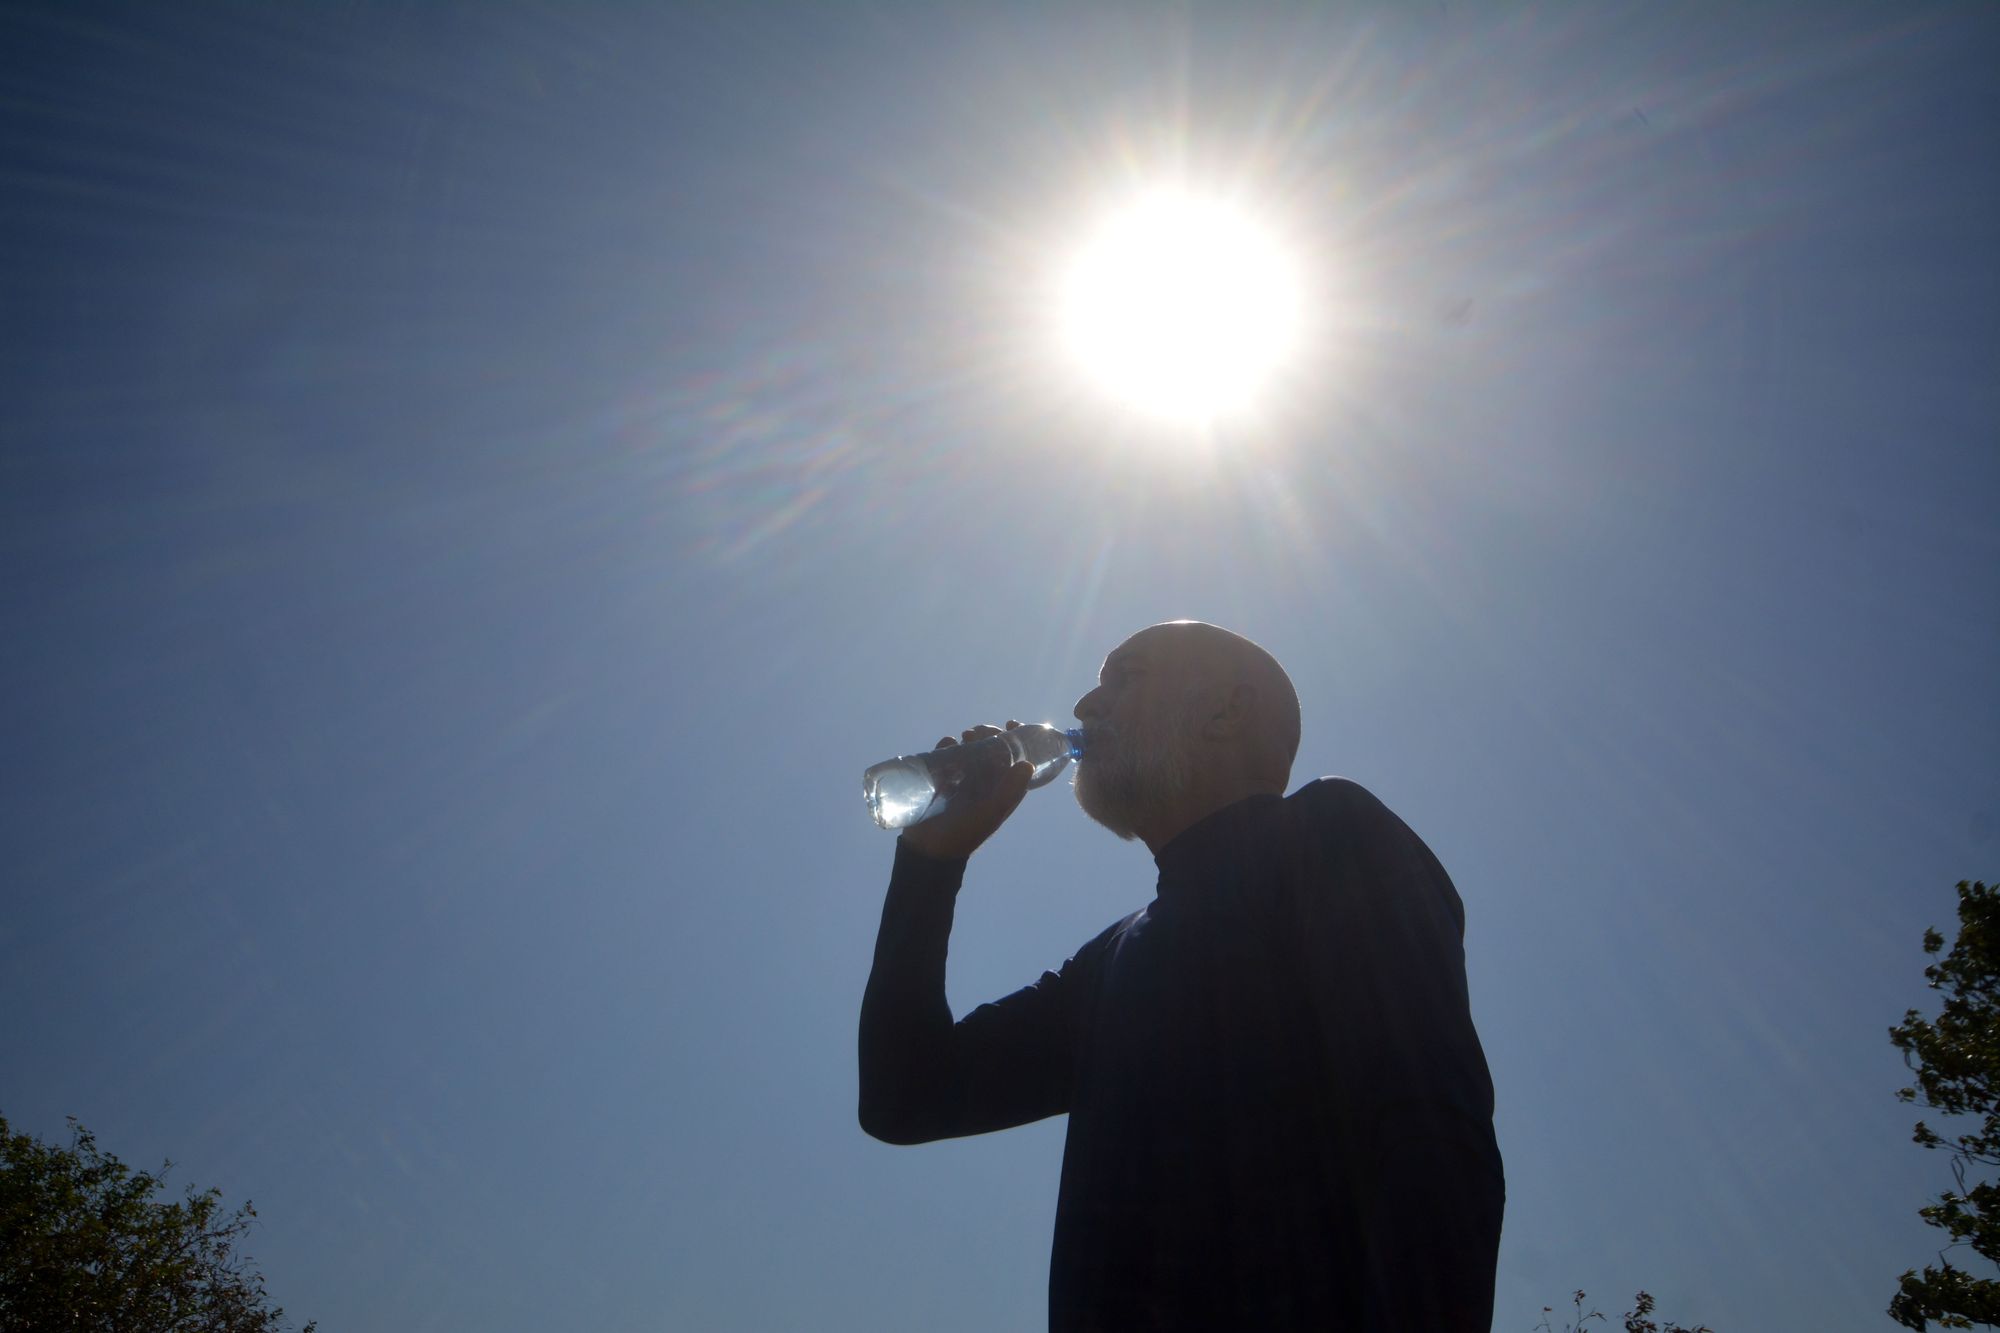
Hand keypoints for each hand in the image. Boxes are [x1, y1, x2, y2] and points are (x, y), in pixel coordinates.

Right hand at [897, 721, 1032, 861]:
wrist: (929, 849)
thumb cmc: (965, 833)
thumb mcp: (990, 814)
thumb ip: (1009, 792)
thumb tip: (1028, 764)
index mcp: (1002, 789)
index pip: (1014, 758)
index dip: (1016, 739)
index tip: (1010, 724)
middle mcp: (984, 782)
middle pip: (991, 749)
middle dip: (988, 734)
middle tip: (981, 730)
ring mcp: (962, 779)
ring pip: (970, 749)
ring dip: (970, 738)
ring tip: (965, 735)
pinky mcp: (941, 778)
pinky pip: (946, 755)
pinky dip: (948, 745)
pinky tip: (948, 744)